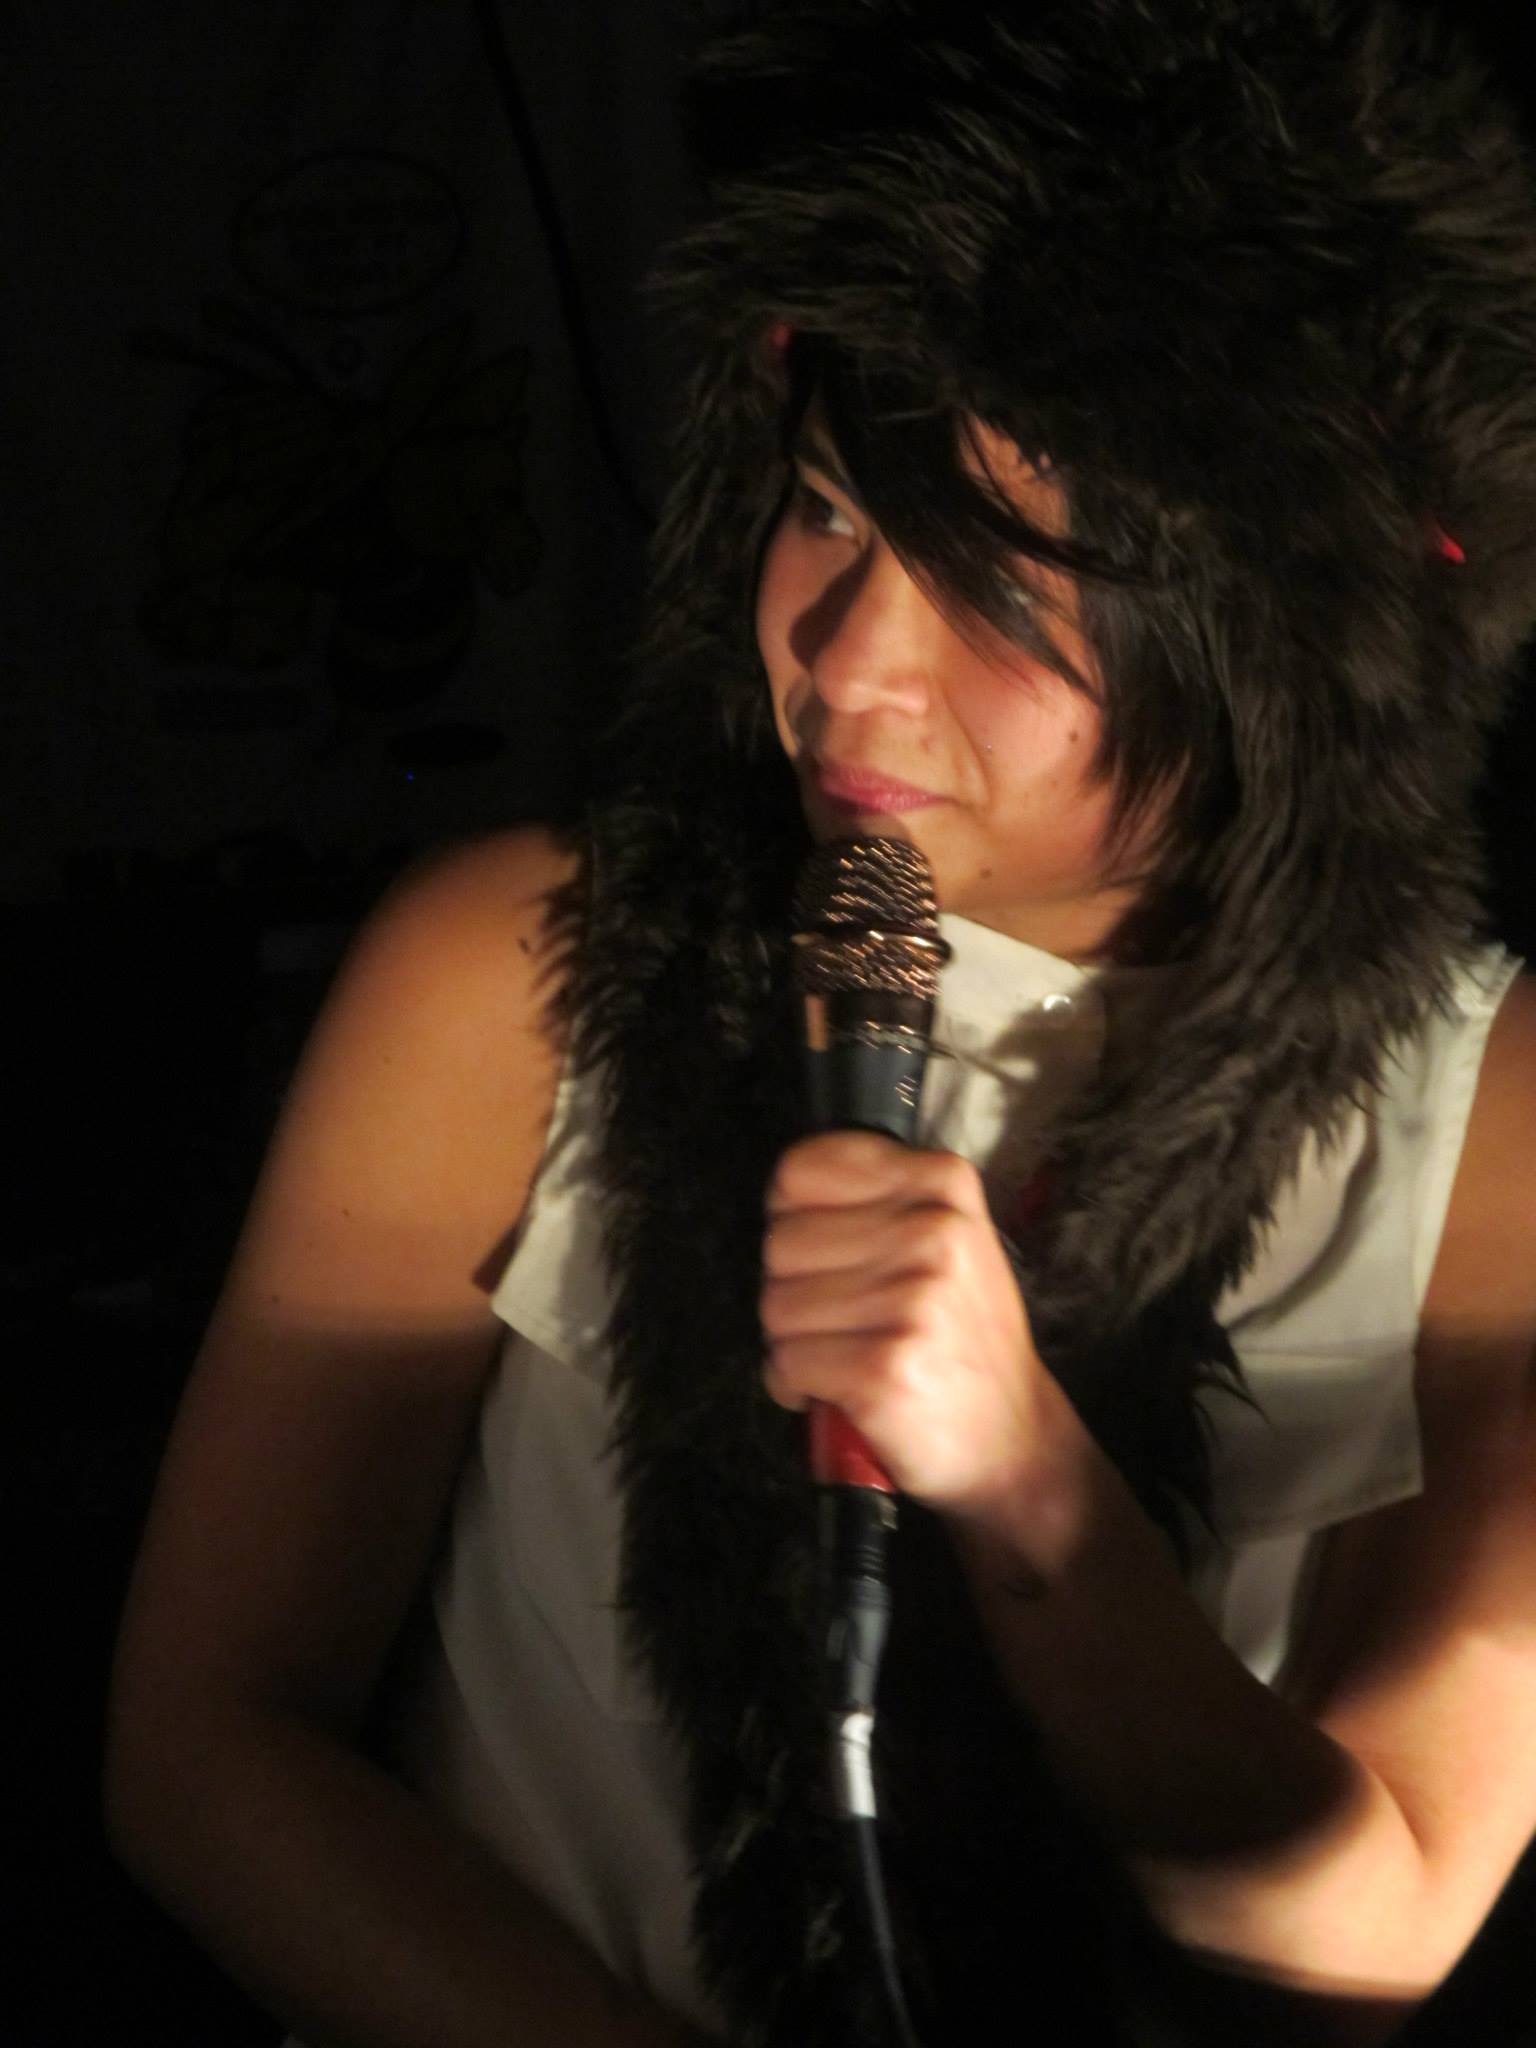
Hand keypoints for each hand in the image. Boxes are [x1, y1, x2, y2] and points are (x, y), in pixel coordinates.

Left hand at [761, 1130, 1065, 1526]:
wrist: (1012, 1437)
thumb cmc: (959, 1335)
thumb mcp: (946, 1237)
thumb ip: (874, 1196)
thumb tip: (781, 1194)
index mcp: (943, 1184)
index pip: (801, 1170)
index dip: (795, 1219)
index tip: (828, 1253)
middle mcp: (934, 1232)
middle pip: (781, 1241)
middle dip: (795, 1288)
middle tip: (848, 1319)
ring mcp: (912, 1300)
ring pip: (776, 1304)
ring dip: (796, 1343)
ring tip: (850, 1354)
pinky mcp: (884, 1367)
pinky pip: (787, 1362)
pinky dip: (798, 1386)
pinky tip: (843, 1391)